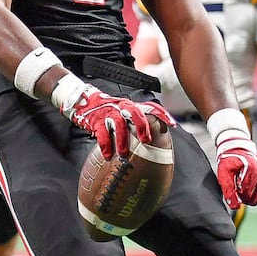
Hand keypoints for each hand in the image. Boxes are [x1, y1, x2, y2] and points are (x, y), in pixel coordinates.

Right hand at [59, 81, 175, 158]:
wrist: (82, 101)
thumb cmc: (106, 110)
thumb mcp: (121, 111)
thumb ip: (133, 121)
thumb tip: (149, 138)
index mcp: (130, 105)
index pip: (150, 107)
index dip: (162, 115)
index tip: (173, 125)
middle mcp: (121, 107)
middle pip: (135, 113)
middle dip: (142, 127)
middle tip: (146, 141)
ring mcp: (108, 113)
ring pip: (118, 125)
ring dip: (122, 140)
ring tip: (124, 154)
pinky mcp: (96, 121)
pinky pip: (102, 133)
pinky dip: (105, 144)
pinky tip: (107, 154)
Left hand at [214, 129, 256, 207]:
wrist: (238, 151)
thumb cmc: (229, 162)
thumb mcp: (224, 173)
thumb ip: (228, 189)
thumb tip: (235, 206)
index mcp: (250, 168)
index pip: (243, 191)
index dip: (235, 194)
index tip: (230, 189)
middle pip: (250, 195)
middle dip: (240, 196)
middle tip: (233, 188)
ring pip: (256, 197)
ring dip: (246, 198)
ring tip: (238, 190)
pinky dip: (253, 197)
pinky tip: (246, 192)